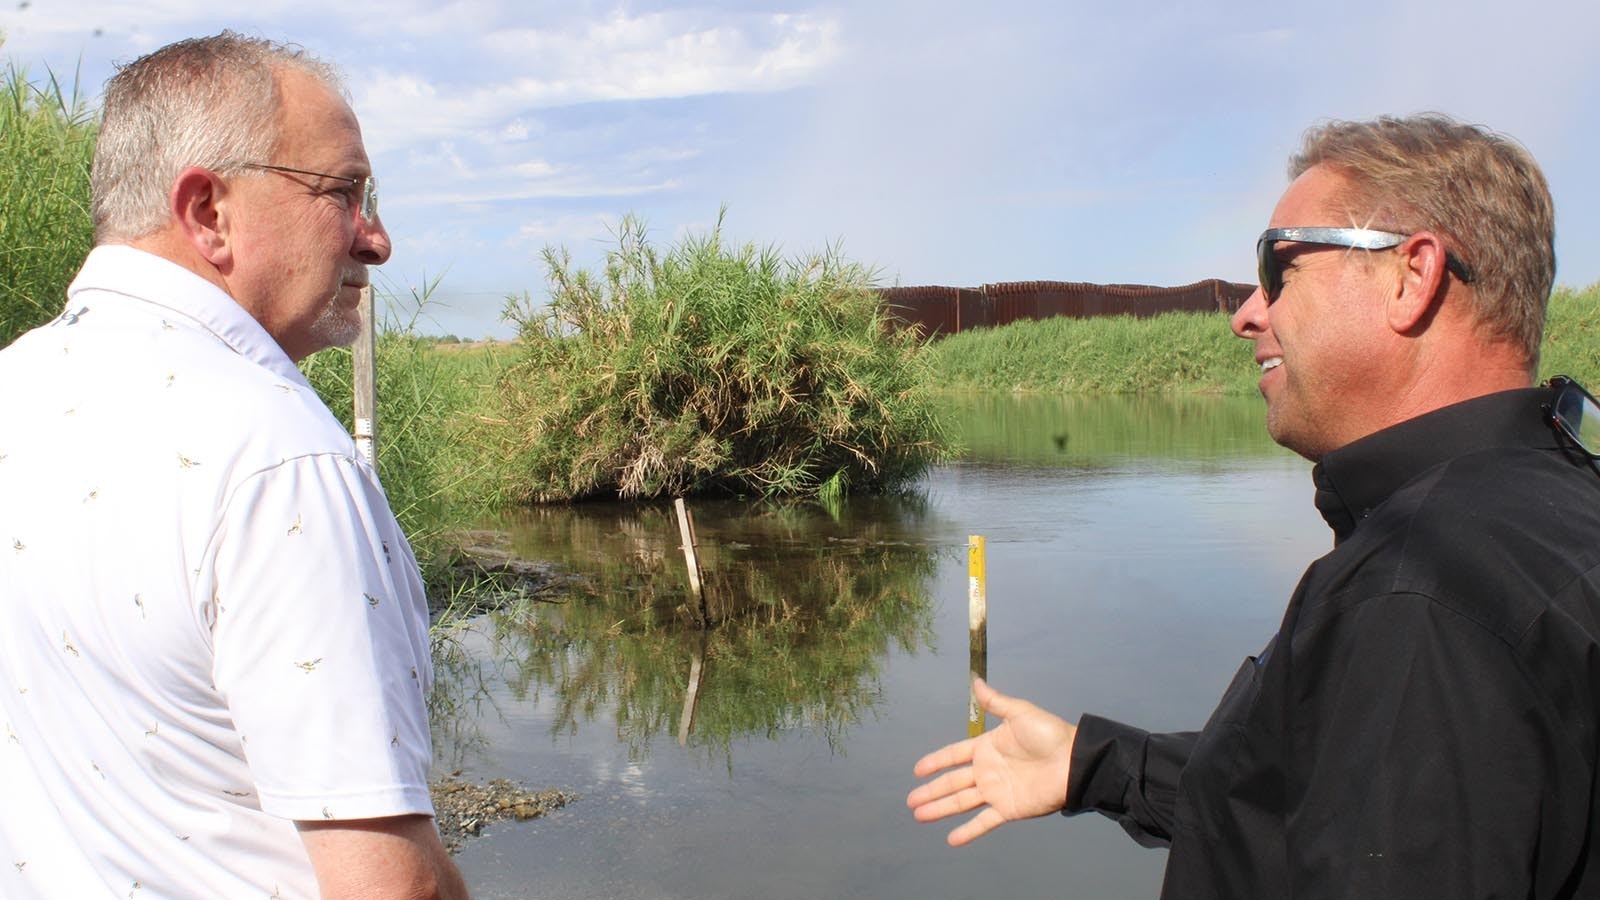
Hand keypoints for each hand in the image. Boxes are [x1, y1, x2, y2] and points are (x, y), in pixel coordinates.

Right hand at [906, 677, 1076, 846]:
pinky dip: (968, 832)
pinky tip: (951, 840)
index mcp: (987, 748)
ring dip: (940, 809)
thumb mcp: (1019, 713)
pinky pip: (984, 822)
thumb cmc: (1049, 735)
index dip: (936, 762)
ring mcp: (996, 792)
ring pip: (961, 802)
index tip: (917, 769)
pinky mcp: (1008, 809)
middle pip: (953, 782)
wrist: (1073, 761)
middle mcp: (988, 771)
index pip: (954, 755)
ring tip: (919, 815)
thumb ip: (996, 702)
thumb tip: (976, 681)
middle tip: (910, 801)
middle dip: (931, 791)